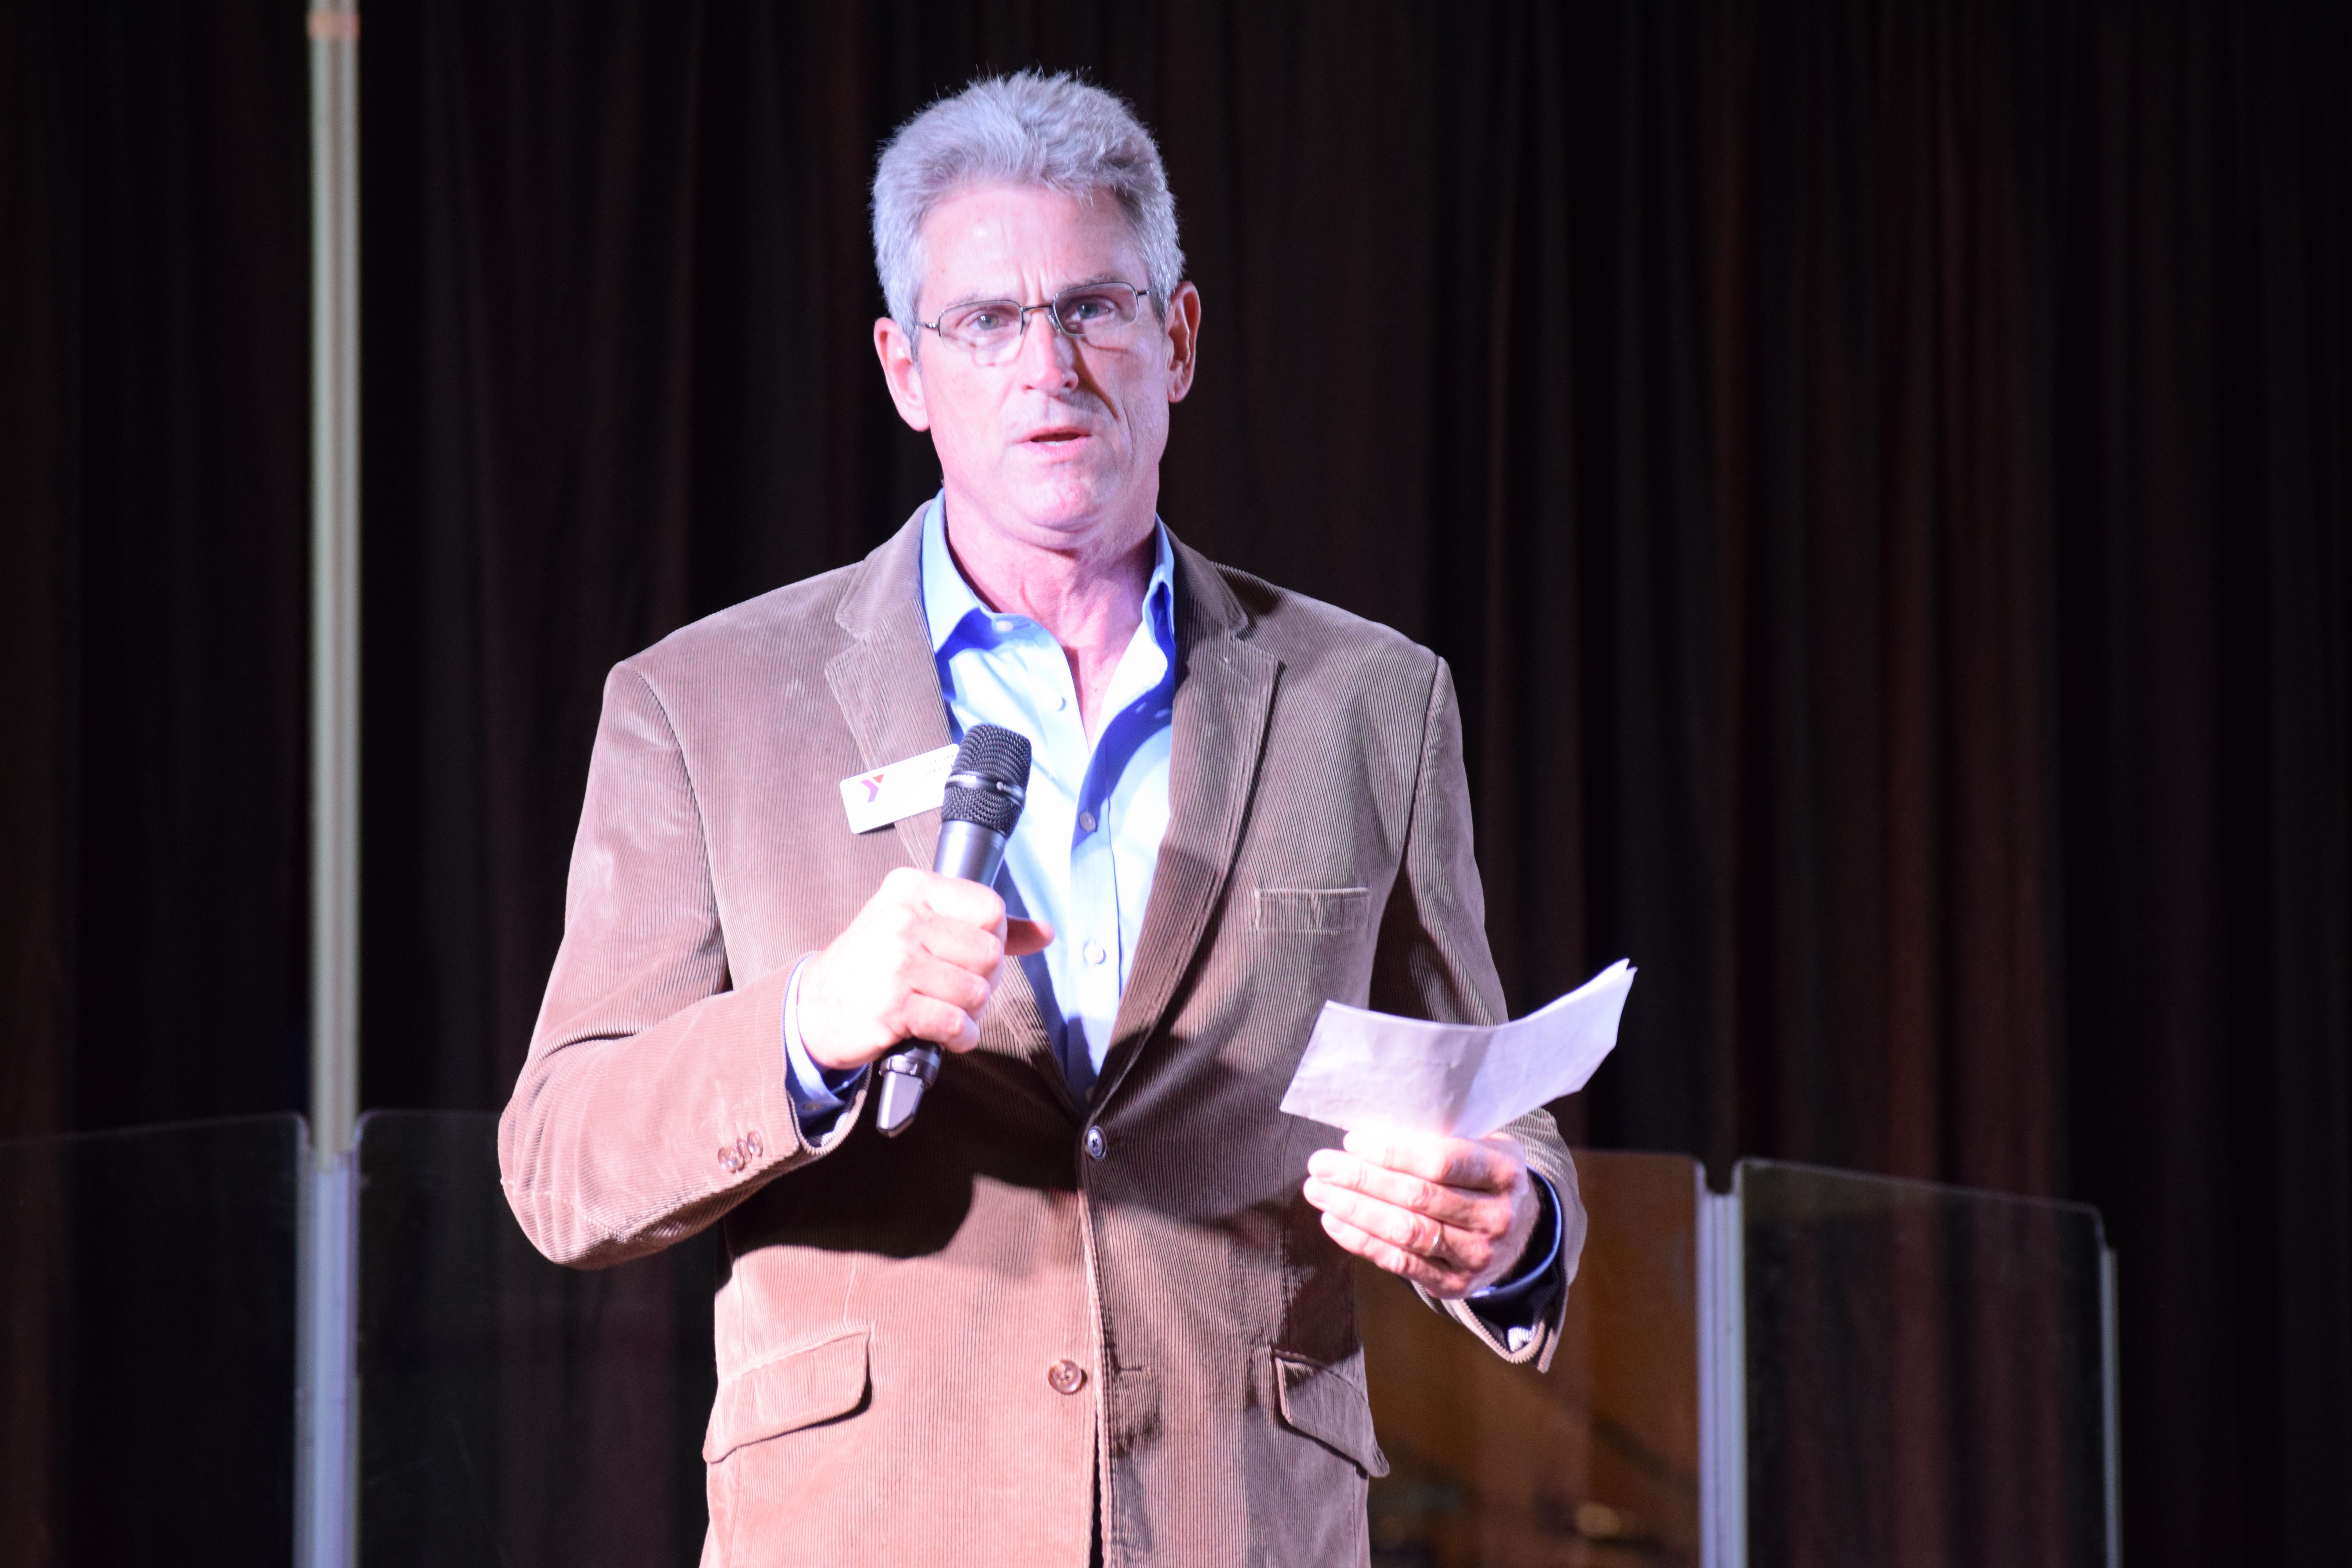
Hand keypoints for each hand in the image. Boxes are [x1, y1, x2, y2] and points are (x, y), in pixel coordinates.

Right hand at [797, 867, 1052, 1071]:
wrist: (815, 1008)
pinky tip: (941, 1031)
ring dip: (969, 1011)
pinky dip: (959, 1035)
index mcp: (912, 889)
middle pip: (990, 953)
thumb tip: (1044, 931)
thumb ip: (983, 926)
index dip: (993, 939)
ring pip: (977, 991)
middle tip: (956, 987)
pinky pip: (956, 1023)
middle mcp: (903, 920)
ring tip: (943, 1008)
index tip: (971, 954)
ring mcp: (897, 963)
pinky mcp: (894, 1007)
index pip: (991, 909)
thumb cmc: (872, 965)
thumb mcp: (919, 926)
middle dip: (984, 980)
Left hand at [1302, 1129, 1538, 1299]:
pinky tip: (1334, 1221)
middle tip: (1321, 1165)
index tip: (1352, 1141)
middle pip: (1417, 1197)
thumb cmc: (1482, 1176)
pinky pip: (1400, 1263)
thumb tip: (1368, 1130)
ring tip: (1318, 1191)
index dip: (1393, 1152)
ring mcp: (1476, 1255)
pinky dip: (1362, 1241)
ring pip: (1405, 1232)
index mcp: (1504, 1171)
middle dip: (1361, 1179)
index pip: (1442, 1161)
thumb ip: (1439, 1136)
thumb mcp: (1480, 1144)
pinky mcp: (1454, 1284)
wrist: (1519, 1233)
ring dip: (1354, 1210)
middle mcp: (1495, 1217)